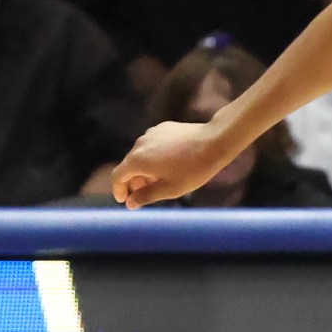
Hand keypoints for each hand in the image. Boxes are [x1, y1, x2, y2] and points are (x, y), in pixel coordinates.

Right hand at [112, 120, 248, 206]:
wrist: (214, 142)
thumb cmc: (194, 169)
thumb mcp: (170, 189)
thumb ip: (146, 196)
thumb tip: (130, 203)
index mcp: (137, 160)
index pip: (117, 176)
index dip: (118, 190)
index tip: (124, 200)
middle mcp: (139, 144)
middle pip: (129, 165)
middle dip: (135, 181)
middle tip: (146, 193)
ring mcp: (151, 133)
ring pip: (142, 154)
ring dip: (146, 168)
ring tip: (161, 179)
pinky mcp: (163, 127)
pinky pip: (153, 145)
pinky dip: (155, 156)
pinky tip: (171, 163)